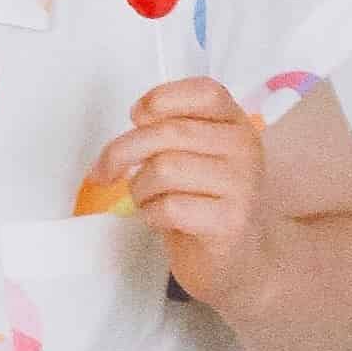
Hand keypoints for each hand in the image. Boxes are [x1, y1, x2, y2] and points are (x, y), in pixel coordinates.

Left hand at [88, 77, 274, 311]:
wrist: (237, 259)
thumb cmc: (202, 202)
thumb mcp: (190, 155)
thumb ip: (169, 130)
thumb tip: (137, 117)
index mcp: (235, 124)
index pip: (204, 92)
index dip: (162, 98)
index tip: (138, 117)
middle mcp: (245, 148)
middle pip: (169, 133)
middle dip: (122, 152)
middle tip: (106, 171)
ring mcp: (242, 185)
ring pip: (164, 170)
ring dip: (140, 189)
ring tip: (149, 200)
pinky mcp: (231, 222)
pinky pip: (169, 207)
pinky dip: (151, 215)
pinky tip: (162, 220)